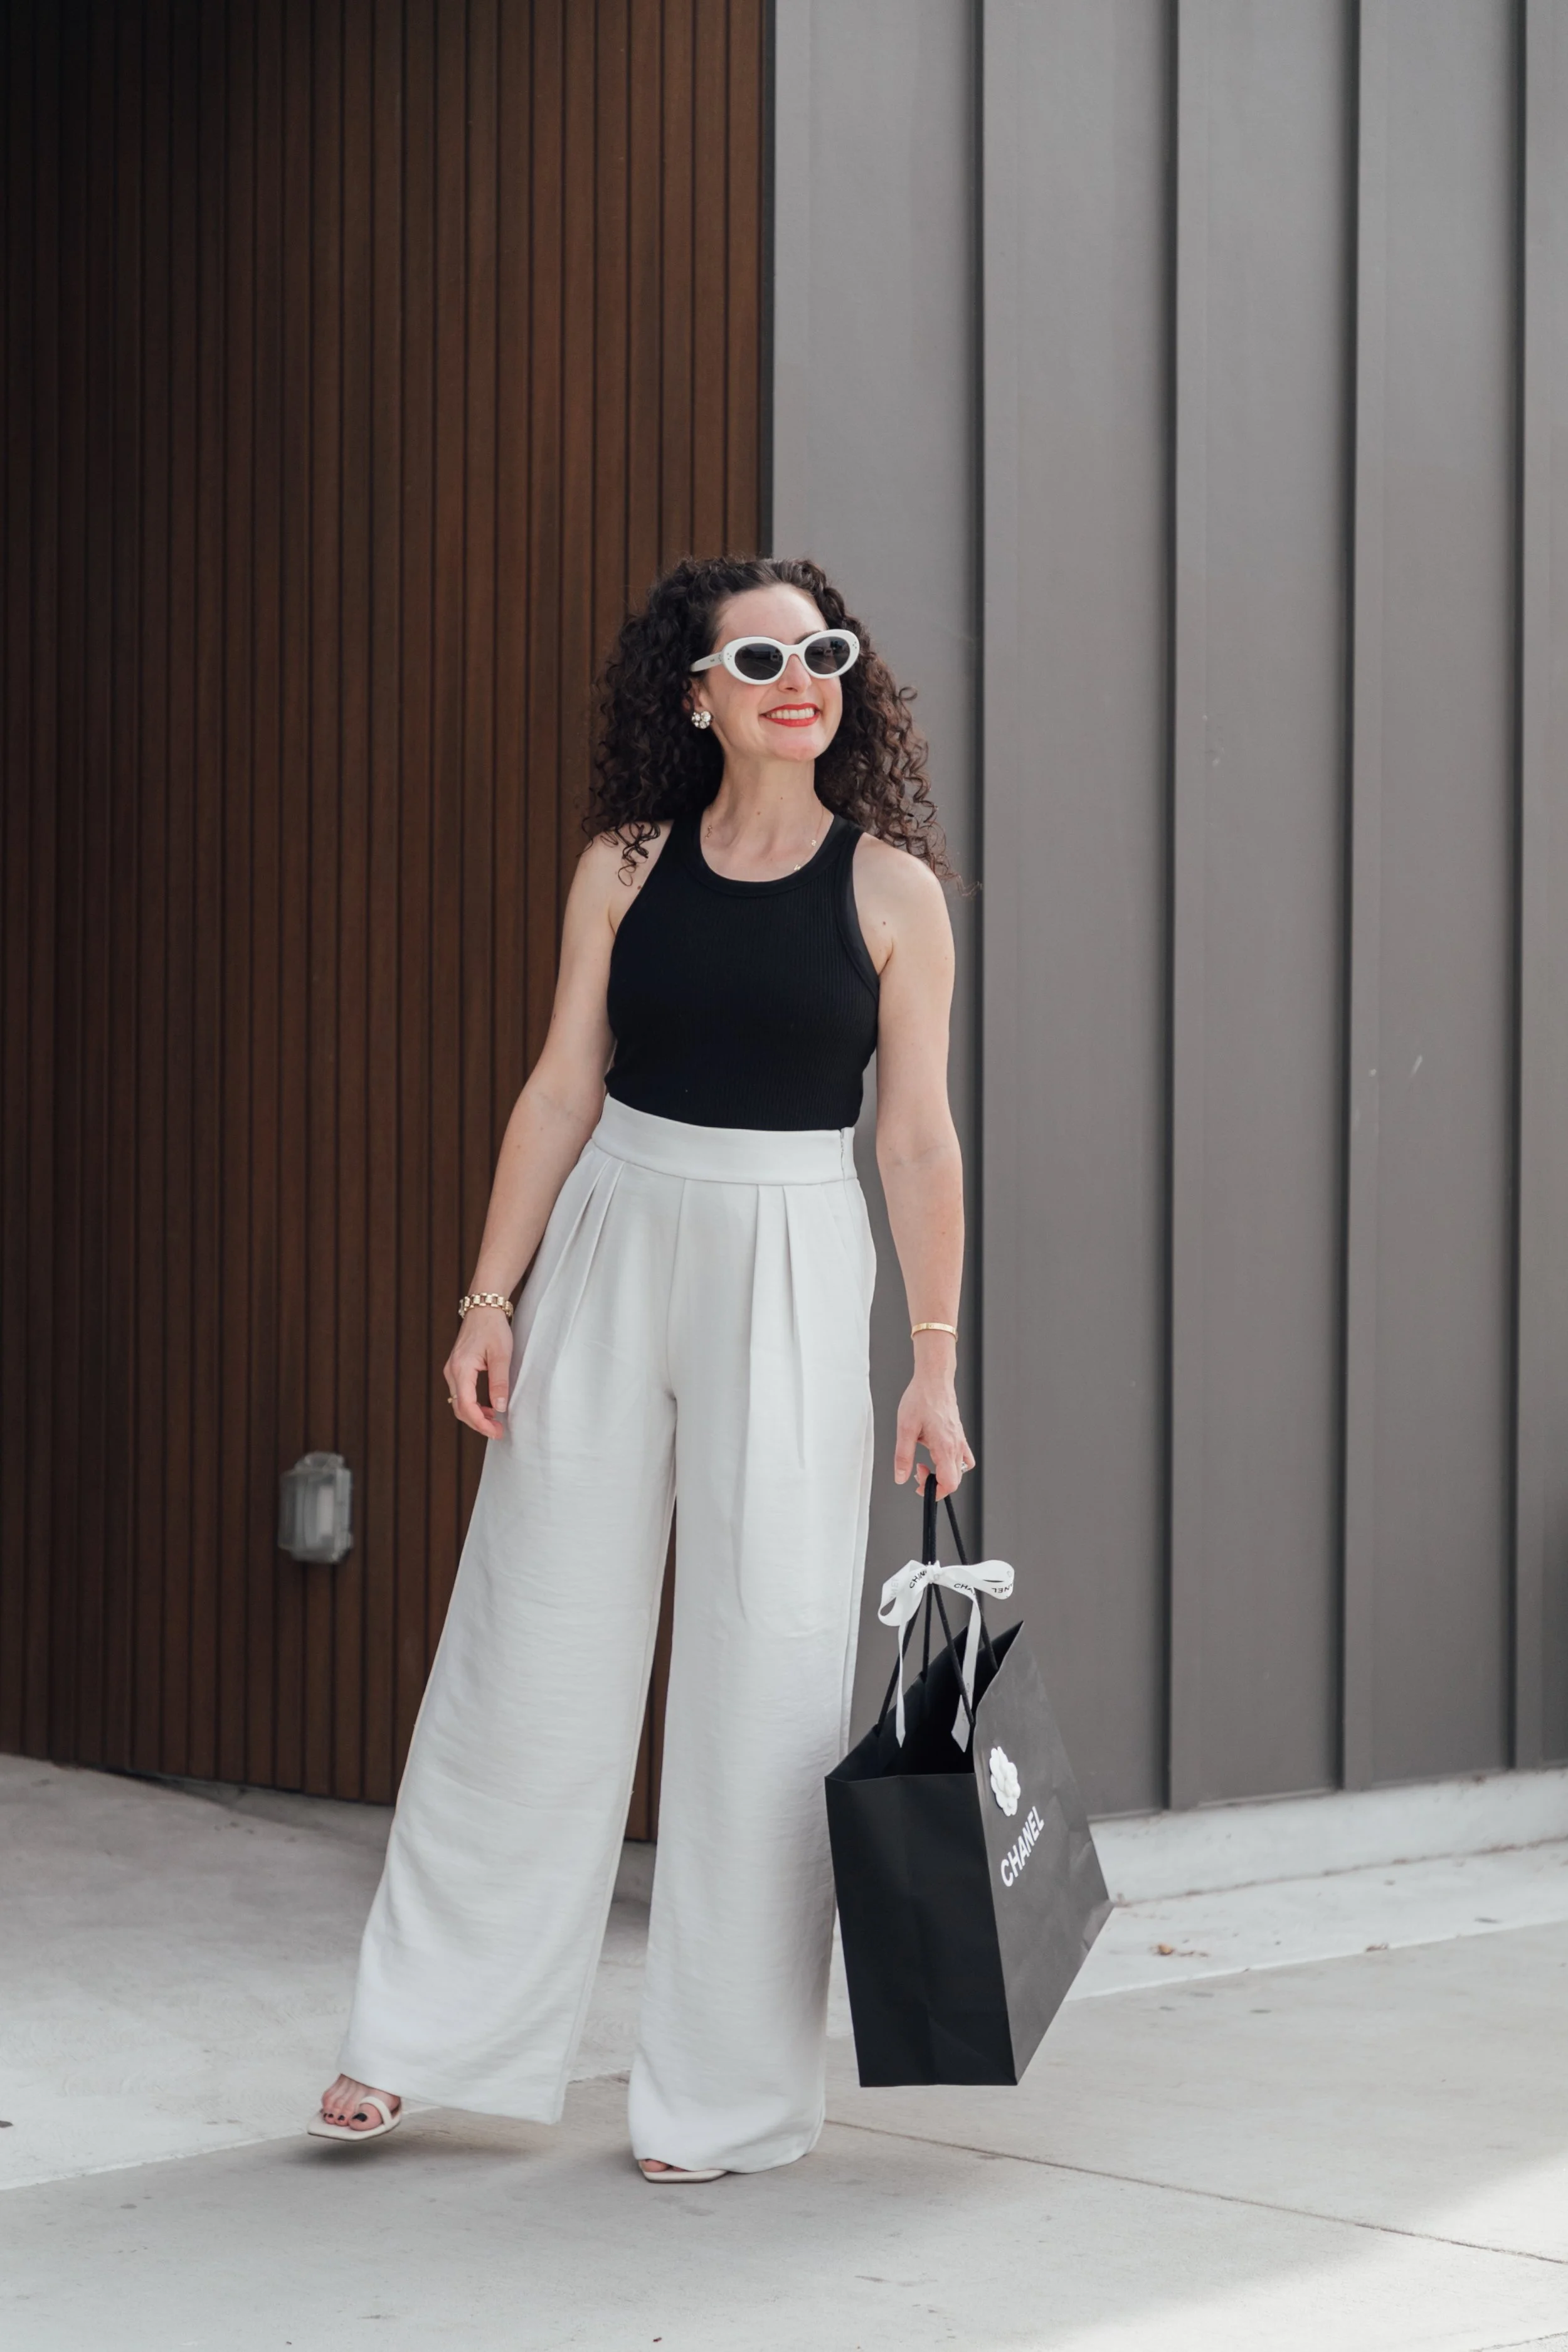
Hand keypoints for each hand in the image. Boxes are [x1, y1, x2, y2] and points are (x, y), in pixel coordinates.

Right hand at [442, 1306, 513, 1437]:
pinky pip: (461, 1394)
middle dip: (478, 1424)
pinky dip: (473, 1405)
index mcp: (461, 1369)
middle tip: (498, 1432)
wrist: (483, 1308)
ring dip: (475, 1416)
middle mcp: (451, 1372)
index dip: (480, 1423)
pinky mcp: (457, 1369)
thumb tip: (500, 1408)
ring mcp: (452, 1371)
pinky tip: (487, 1408)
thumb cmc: (493, 1328)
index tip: (496, 1432)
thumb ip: (499, 1382)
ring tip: (495, 1422)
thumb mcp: (501, 1355)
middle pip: (460, 1408)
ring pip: (459, 1403)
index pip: (466, 1406)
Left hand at [893, 1354, 974, 1497]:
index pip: (950, 1483)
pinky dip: (952, 1462)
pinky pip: (963, 1457)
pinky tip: (937, 1453)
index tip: (919, 1484)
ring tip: (927, 1462)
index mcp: (945, 1447)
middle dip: (936, 1483)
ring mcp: (960, 1440)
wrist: (934, 1379)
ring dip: (944, 1473)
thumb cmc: (921, 1398)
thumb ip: (903, 1456)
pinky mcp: (959, 1434)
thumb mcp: (905, 1428)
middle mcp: (956, 1445)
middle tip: (918, 1470)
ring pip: (959, 1470)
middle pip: (955, 1480)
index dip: (935, 1491)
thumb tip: (900, 1477)